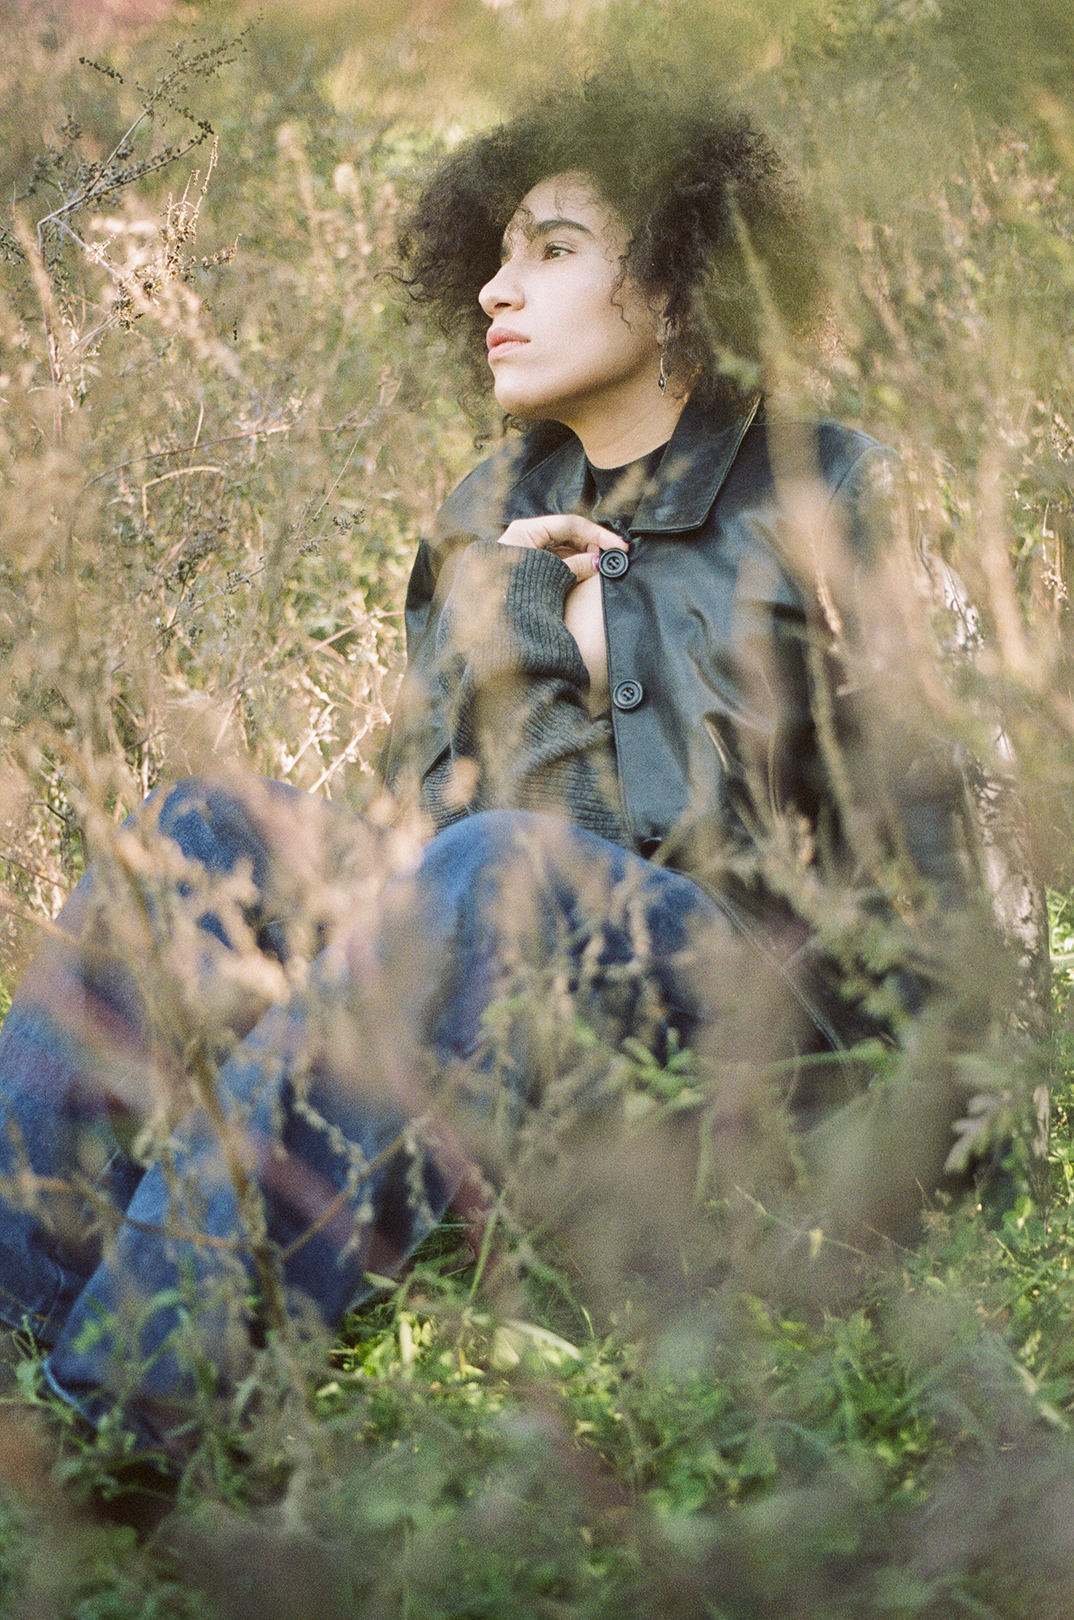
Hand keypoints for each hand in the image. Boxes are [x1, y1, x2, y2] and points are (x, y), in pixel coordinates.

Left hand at [497, 515, 626, 580]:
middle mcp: (525, 536)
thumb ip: (575, 566)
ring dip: (583, 554)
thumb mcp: (547, 575)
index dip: (598, 535)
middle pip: (567, 533)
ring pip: (563, 546)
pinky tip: (585, 571)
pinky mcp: (528, 566)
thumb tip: (598, 561)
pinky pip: (555, 559)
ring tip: (600, 566)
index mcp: (525, 530)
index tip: (619, 547)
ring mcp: (526, 551)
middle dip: (591, 544)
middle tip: (611, 557)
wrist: (488, 624)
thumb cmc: (511, 593)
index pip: (571, 524)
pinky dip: (572, 563)